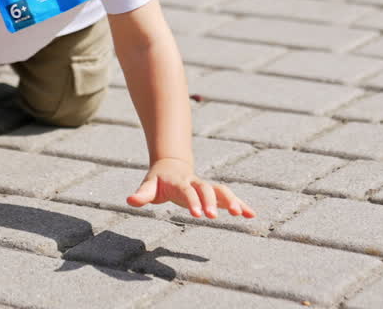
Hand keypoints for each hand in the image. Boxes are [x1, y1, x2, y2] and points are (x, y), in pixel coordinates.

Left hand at [126, 157, 256, 219]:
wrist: (171, 165)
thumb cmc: (158, 180)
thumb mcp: (148, 186)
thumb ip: (142, 194)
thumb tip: (130, 200)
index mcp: (180, 182)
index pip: (187, 192)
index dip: (193, 201)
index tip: (197, 214)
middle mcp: (196, 183)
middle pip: (207, 189)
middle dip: (211, 202)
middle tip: (214, 217)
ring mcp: (206, 187)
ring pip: (222, 190)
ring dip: (231, 201)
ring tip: (241, 214)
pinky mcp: (214, 193)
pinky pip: (229, 197)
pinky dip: (241, 204)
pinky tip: (252, 214)